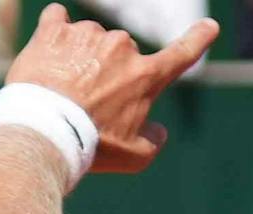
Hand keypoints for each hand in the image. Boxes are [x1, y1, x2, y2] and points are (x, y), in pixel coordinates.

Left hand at [10, 4, 215, 173]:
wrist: (42, 134)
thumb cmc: (89, 148)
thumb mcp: (132, 157)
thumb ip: (153, 142)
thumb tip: (158, 130)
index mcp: (145, 76)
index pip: (182, 53)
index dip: (198, 39)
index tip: (210, 27)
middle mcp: (121, 47)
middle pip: (120, 54)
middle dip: (106, 72)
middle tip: (84, 103)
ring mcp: (88, 35)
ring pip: (89, 39)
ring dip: (79, 57)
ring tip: (60, 89)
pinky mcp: (54, 31)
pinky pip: (56, 17)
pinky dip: (54, 32)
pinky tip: (47, 52)